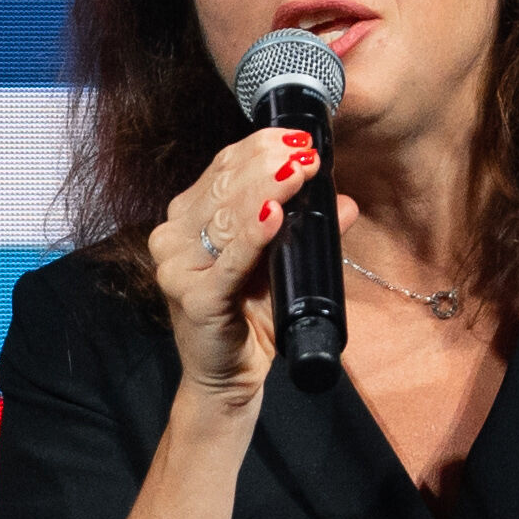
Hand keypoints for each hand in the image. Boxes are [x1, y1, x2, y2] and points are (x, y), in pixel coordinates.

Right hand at [146, 124, 325, 403]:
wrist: (227, 379)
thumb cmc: (248, 320)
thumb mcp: (281, 266)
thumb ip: (306, 232)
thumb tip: (345, 202)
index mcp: (188, 221)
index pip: (222, 168)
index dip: (261, 146)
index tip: (299, 139)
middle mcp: (173, 238)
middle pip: (224, 185)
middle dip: (270, 162)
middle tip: (307, 154)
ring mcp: (178, 268)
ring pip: (226, 213)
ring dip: (267, 187)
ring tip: (299, 171)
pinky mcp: (194, 298)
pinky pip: (229, 259)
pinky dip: (254, 234)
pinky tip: (275, 214)